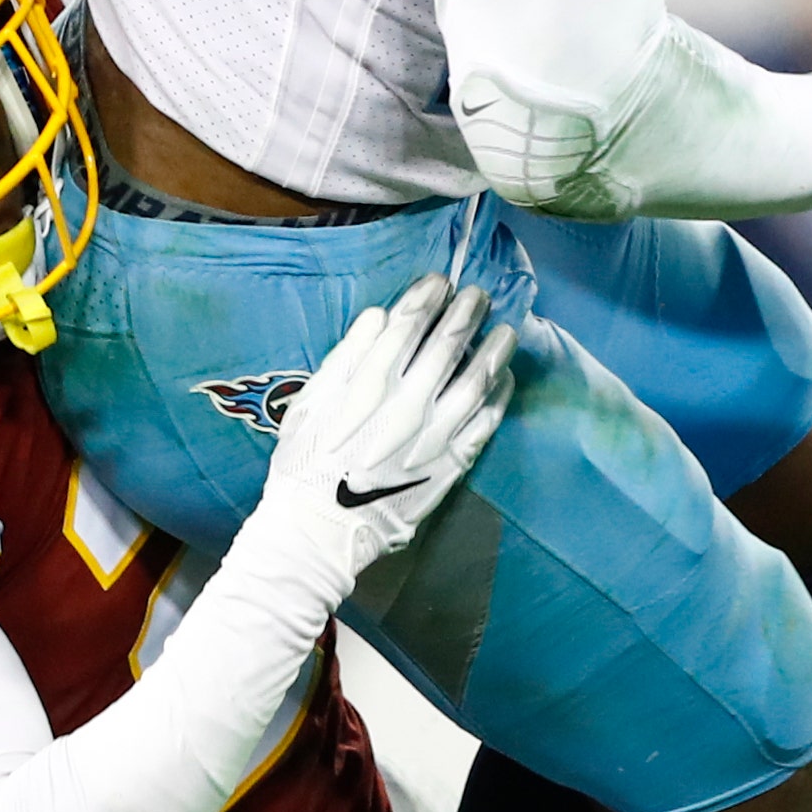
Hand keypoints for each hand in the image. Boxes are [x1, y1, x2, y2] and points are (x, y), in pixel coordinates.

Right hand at [242, 275, 516, 606]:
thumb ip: (346, 358)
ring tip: (506, 330)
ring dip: (494, 351)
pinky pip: (484, 423)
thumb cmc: (305, 464)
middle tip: (478, 294)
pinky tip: (504, 380)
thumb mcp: (309, 404)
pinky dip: (498, 397)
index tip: (440, 280)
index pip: (408, 326)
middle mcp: (408, 403)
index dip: (427, 297)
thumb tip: (378, 317)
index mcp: (369, 384)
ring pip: (476, 381)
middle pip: (448, 345)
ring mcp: (435, 435)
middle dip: (466, 313)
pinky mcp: (451, 464)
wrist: (319, 530)